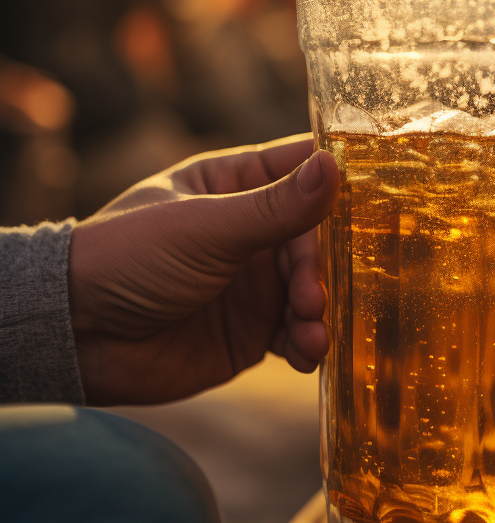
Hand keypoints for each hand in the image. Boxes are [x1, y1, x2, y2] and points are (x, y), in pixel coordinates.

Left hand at [68, 135, 338, 405]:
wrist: (80, 337)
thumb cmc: (129, 259)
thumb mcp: (205, 228)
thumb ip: (275, 207)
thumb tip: (335, 167)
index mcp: (234, 185)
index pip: (302, 170)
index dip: (342, 182)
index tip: (386, 195)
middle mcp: (250, 232)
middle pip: (317, 240)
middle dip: (325, 269)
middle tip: (314, 295)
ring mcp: (253, 283)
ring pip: (313, 290)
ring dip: (321, 311)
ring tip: (311, 333)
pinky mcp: (250, 333)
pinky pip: (296, 335)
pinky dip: (309, 345)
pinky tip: (307, 355)